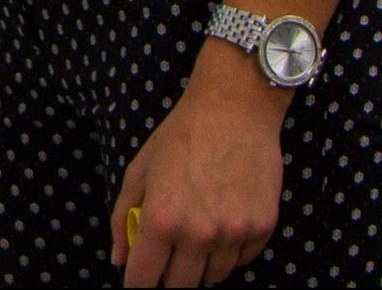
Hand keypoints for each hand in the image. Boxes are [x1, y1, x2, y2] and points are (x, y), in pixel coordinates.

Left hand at [111, 46, 285, 286]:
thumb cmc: (181, 136)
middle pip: (181, 285)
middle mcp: (198, 233)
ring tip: (198, 229)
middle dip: (170, 276)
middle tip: (169, 254)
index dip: (138, 284)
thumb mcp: (140, 170)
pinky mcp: (262, 228)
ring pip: (214, 276)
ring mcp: (233, 233)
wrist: (234, 110)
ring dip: (202, 264)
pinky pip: (242, 260)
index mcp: (162, 219)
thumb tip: (119, 258)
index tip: (139, 283)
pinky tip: (223, 221)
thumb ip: (123, 217)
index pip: (144, 276)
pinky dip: (230, 251)